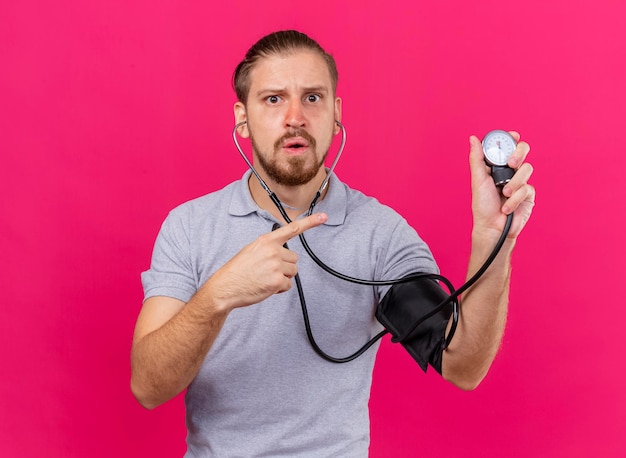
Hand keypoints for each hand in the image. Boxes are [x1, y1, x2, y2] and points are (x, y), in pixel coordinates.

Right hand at [205, 213, 327, 310]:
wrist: (225, 287)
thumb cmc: (238, 271)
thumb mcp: (252, 250)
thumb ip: (269, 248)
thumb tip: (285, 254)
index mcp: (266, 241)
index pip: (292, 229)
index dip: (310, 222)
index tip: (324, 217)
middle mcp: (273, 251)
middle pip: (294, 258)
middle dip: (285, 266)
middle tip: (267, 271)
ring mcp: (275, 265)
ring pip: (292, 272)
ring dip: (282, 278)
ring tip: (264, 279)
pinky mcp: (277, 281)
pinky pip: (288, 285)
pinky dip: (279, 289)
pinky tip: (265, 287)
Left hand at [469, 132, 534, 238]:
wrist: (492, 227)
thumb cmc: (483, 205)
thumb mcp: (478, 180)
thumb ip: (477, 158)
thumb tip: (473, 138)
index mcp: (497, 166)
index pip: (508, 146)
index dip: (512, 139)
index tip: (512, 136)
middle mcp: (511, 171)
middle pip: (523, 151)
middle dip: (519, 154)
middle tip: (511, 163)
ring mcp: (521, 182)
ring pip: (527, 169)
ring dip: (514, 183)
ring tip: (504, 193)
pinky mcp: (529, 195)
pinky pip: (528, 188)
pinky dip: (515, 198)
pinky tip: (507, 207)